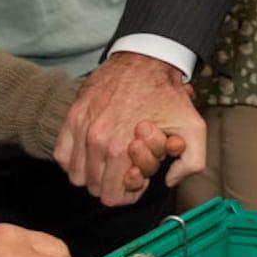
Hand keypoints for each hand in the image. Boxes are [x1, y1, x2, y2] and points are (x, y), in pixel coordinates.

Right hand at [56, 54, 206, 203]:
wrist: (146, 59)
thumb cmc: (168, 95)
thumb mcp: (194, 128)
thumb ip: (191, 163)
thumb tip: (169, 180)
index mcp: (121, 148)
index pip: (111, 197)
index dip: (128, 192)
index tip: (138, 176)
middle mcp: (96, 141)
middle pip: (94, 188)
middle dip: (113, 182)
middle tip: (128, 165)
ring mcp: (81, 128)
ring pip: (76, 175)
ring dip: (93, 173)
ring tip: (112, 158)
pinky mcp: (72, 116)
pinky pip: (62, 155)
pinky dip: (74, 159)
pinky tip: (93, 151)